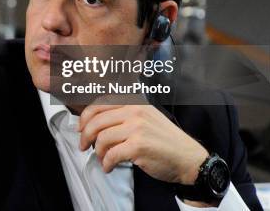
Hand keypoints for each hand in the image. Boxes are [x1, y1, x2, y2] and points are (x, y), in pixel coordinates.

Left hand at [78, 104, 207, 184]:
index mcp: (134, 103)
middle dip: (85, 136)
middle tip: (84, 146)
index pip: (100, 104)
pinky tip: (108, 167)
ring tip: (102, 158)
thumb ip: (124, 115)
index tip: (80, 128)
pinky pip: (111, 155)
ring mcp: (136, 128)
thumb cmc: (166, 141)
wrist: (188, 158)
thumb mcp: (146, 117)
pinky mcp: (138, 146)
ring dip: (97, 152)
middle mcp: (134, 112)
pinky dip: (106, 163)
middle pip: (96, 121)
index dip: (85, 117)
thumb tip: (95, 123)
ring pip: (101, 138)